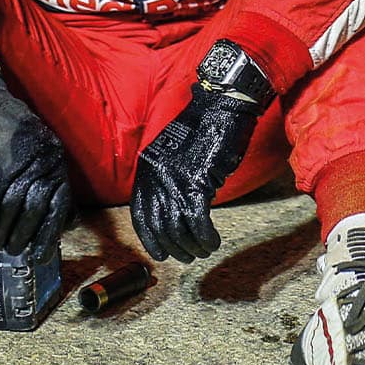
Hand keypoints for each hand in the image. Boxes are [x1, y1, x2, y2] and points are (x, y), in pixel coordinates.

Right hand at [0, 67, 72, 261]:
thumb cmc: (5, 126)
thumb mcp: (36, 146)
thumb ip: (48, 178)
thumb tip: (64, 218)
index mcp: (55, 156)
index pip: (60, 202)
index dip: (50, 231)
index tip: (41, 253)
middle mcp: (41, 158)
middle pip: (35, 208)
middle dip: (24, 235)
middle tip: (14, 251)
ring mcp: (16, 160)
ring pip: (12, 206)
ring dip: (3, 231)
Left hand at [130, 42, 273, 262]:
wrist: (223, 108)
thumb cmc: (205, 130)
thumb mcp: (175, 156)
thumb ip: (169, 181)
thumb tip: (174, 213)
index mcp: (147, 169)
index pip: (141, 215)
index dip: (151, 239)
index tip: (161, 253)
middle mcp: (156, 176)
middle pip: (160, 226)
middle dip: (174, 247)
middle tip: (187, 257)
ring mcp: (175, 180)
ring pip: (178, 229)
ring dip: (192, 246)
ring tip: (203, 250)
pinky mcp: (197, 183)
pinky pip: (198, 222)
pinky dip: (206, 237)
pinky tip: (213, 241)